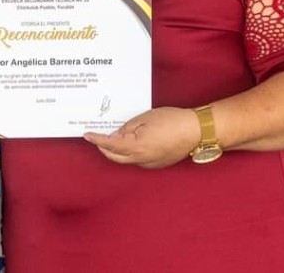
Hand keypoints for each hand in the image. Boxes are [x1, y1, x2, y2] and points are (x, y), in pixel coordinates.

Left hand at [83, 107, 200, 168]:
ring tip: (117, 136)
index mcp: (137, 147)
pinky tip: (134, 141)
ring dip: (118, 150)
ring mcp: (149, 164)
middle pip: (115, 157)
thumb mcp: (145, 118)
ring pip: (126, 159)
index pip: (110, 145)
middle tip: (99, 136)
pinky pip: (138, 160)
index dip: (97, 140)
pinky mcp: (157, 165)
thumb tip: (116, 135)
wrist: (195, 131)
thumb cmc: (171, 120)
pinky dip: (131, 152)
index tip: (87, 135)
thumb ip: (127, 128)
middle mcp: (141, 160)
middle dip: (104, 147)